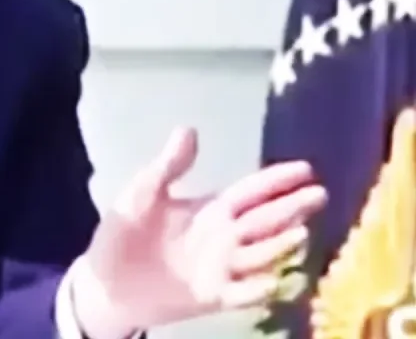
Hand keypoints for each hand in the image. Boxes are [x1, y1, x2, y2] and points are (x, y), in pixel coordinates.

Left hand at [72, 127, 326, 337]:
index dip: (276, 180)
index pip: (252, 192)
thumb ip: (169, 167)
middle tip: (320, 195)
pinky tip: (272, 281)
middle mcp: (225, 238)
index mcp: (211, 211)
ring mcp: (223, 268)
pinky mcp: (215, 297)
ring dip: (280, 246)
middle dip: (292, 208)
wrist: (106, 282)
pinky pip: (244, 294)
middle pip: (266, 220)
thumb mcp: (141, 194)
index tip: (306, 169)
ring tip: (300, 233)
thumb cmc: (123, 234)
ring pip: (262, 255)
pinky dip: (259, 289)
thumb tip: (189, 129)